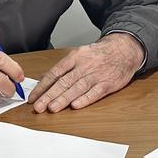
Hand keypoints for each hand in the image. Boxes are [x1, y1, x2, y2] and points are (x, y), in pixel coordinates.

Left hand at [29, 33, 143, 112]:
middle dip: (49, 95)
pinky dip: (85, 99)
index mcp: (74, 58)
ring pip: (77, 88)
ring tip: (52, 108)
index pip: (55, 73)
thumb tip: (43, 78)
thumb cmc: (98, 54)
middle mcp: (83, 66)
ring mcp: (96, 75)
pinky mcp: (107, 84)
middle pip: (63, 81)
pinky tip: (75, 106)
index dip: (43, 86)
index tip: (33, 97)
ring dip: (64, 99)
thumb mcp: (79, 55)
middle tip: (38, 106)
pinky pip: (95, 93)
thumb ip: (62, 68)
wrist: (123, 49)